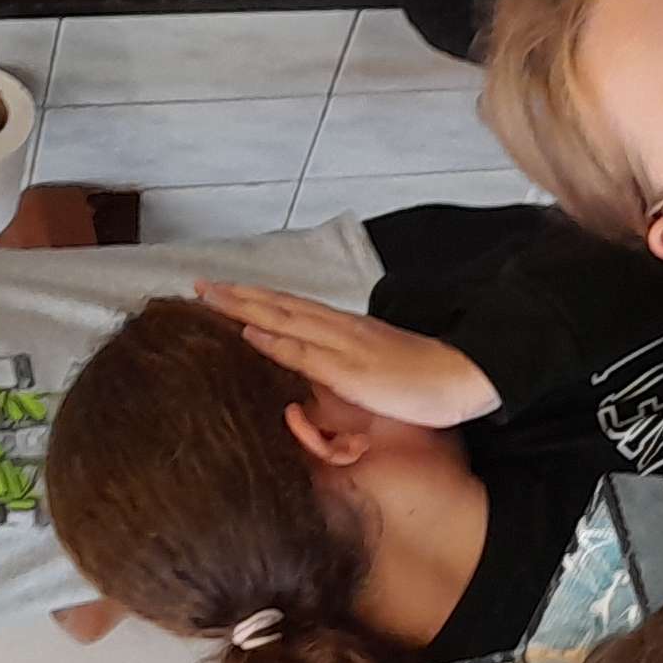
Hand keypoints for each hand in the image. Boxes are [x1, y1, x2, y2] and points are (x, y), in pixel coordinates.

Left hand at [192, 279, 499, 428]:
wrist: (464, 378)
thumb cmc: (427, 379)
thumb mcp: (380, 368)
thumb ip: (350, 365)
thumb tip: (324, 371)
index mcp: (349, 329)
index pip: (294, 308)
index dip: (257, 299)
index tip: (224, 290)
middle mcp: (342, 329)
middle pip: (281, 306)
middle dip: (238, 295)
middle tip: (199, 284)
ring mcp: (345, 347)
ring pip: (285, 320)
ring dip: (245, 308)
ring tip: (210, 298)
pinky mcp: (351, 372)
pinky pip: (305, 354)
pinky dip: (274, 341)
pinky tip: (248, 333)